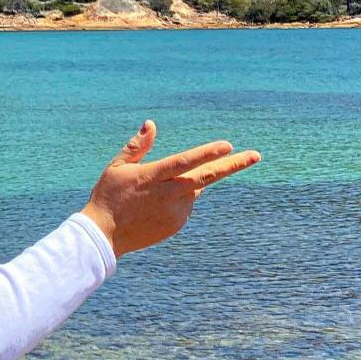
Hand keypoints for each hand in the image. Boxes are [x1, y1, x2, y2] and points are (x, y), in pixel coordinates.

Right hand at [81, 120, 260, 257]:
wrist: (104, 235)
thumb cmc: (108, 196)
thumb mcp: (116, 167)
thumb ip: (137, 146)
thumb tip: (152, 124)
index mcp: (152, 177)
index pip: (185, 162)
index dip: (207, 153)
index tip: (227, 145)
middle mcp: (168, 194)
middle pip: (207, 177)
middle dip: (233, 165)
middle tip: (256, 155)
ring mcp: (175, 211)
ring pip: (193, 189)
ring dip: (183, 184)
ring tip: (150, 195)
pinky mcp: (177, 224)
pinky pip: (185, 205)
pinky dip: (177, 199)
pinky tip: (153, 206)